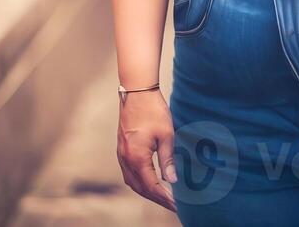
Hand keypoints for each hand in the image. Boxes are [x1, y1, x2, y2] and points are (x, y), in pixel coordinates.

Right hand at [117, 88, 177, 211]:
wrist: (136, 92)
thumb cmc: (153, 111)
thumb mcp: (166, 135)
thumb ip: (168, 159)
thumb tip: (172, 180)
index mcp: (136, 157)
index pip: (151, 186)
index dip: (164, 198)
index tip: (177, 205)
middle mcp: (125, 159)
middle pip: (140, 187)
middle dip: (156, 198)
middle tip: (172, 205)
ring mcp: (121, 155)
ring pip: (132, 182)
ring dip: (147, 191)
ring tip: (163, 197)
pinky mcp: (121, 149)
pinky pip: (129, 173)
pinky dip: (140, 181)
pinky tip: (149, 182)